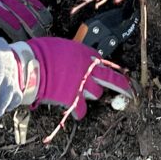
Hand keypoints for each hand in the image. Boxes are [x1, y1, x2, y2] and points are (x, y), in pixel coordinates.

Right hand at [11, 38, 133, 118]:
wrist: (31, 66)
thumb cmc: (40, 52)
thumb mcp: (60, 45)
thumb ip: (71, 53)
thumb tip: (69, 57)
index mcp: (84, 53)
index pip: (102, 61)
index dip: (104, 68)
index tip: (108, 71)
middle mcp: (87, 69)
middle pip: (111, 78)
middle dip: (122, 85)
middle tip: (129, 90)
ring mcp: (82, 84)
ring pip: (97, 94)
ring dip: (92, 95)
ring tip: (84, 94)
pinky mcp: (73, 98)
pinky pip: (82, 110)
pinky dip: (80, 112)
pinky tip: (78, 113)